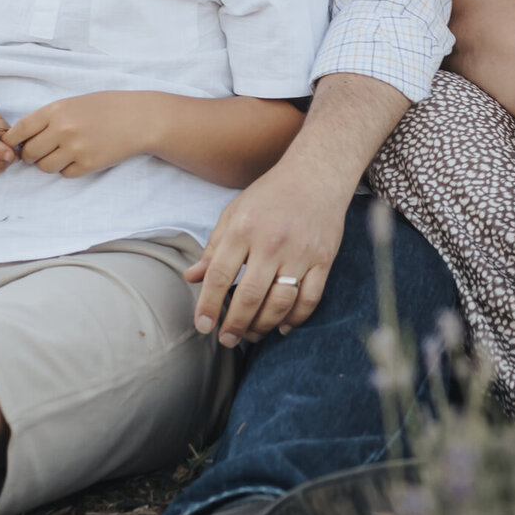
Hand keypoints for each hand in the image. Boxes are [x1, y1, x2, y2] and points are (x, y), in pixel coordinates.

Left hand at [4, 92, 147, 177]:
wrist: (139, 118)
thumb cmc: (106, 107)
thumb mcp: (73, 103)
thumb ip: (49, 118)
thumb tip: (22, 138)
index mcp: (56, 110)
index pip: (19, 130)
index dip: (11, 141)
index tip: (12, 146)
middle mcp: (62, 129)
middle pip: (29, 153)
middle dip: (31, 156)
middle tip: (40, 152)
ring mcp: (75, 148)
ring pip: (45, 167)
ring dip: (49, 163)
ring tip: (63, 154)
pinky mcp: (88, 164)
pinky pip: (65, 174)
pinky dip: (68, 169)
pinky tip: (80, 157)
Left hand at [185, 159, 347, 346]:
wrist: (317, 174)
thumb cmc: (271, 195)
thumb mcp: (234, 213)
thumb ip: (213, 247)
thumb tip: (191, 278)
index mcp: (243, 229)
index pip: (219, 276)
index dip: (208, 306)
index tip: (202, 326)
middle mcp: (271, 243)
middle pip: (249, 296)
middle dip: (234, 325)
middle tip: (226, 340)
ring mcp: (300, 253)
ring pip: (279, 303)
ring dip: (263, 326)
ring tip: (252, 335)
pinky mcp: (323, 260)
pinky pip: (309, 299)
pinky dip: (295, 319)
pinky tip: (282, 326)